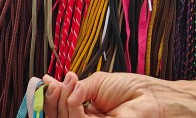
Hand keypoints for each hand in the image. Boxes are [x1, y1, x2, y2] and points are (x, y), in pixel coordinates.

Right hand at [42, 72, 170, 117]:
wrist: (149, 96)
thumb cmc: (130, 88)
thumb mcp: (95, 82)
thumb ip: (74, 88)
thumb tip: (50, 83)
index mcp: (85, 110)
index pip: (60, 109)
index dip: (50, 97)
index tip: (46, 83)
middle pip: (58, 116)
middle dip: (53, 98)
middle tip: (54, 83)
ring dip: (62, 99)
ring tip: (70, 83)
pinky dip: (73, 105)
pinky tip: (77, 92)